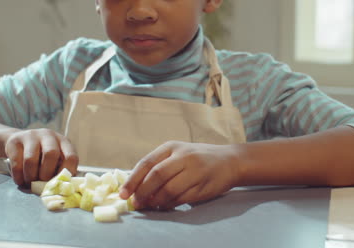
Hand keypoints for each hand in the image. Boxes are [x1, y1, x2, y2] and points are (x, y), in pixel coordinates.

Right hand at [4, 128, 78, 186]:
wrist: (18, 142)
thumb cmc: (41, 156)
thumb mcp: (54, 159)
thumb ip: (59, 170)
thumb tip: (62, 188)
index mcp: (63, 141)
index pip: (71, 157)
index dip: (67, 173)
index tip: (60, 183)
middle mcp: (49, 135)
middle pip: (51, 154)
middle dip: (46, 174)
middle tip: (42, 184)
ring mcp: (31, 136)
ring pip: (31, 160)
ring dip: (30, 177)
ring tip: (30, 184)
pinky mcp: (15, 141)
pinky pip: (16, 162)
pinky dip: (19, 176)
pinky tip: (20, 181)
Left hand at [119, 141, 238, 209]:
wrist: (230, 160)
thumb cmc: (197, 158)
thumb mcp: (177, 153)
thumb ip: (158, 166)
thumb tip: (134, 186)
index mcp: (172, 147)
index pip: (147, 163)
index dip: (133, 180)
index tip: (123, 194)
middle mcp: (184, 157)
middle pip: (157, 176)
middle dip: (142, 193)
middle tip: (136, 203)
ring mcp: (195, 171)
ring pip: (168, 190)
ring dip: (156, 201)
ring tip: (150, 205)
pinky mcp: (203, 186)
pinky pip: (181, 199)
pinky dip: (169, 204)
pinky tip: (165, 205)